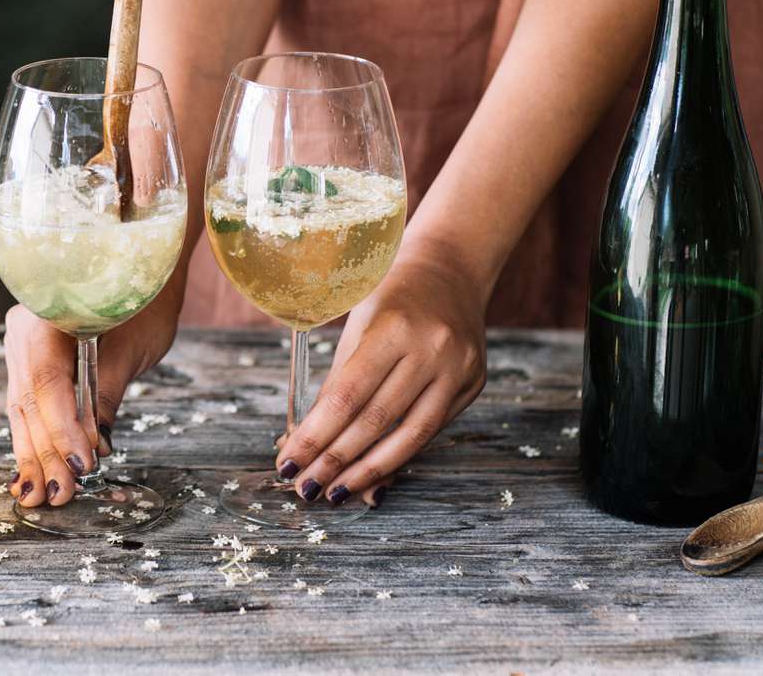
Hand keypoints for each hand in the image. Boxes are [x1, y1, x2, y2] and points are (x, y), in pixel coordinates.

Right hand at [3, 276, 183, 507]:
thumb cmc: (144, 301)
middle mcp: (22, 327)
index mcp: (45, 311)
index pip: (46, 380)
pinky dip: (34, 438)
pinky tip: (33, 472)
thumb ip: (106, 392)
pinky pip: (27, 404)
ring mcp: (20, 344)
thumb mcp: (132, 345)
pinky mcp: (28, 362)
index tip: (83, 461)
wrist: (139, 267)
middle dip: (43, 452)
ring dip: (33, 454)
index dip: (62, 426)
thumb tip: (97, 445)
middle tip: (57, 495)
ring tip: (38, 496)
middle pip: (28, 399)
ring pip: (22, 407)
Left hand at [274, 245, 487, 505]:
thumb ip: (337, 382)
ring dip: (368, 472)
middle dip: (335, 461)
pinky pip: (431, 430)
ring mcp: (459, 369)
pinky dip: (398, 455)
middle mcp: (431, 349)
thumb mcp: (355, 326)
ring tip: (336, 493)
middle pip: (376, 421)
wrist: (449, 270)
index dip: (315, 436)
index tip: (288, 463)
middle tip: (305, 488)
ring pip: (410, 437)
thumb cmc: (388, 297)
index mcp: (392, 327)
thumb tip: (308, 440)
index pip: (347, 396)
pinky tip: (372, 473)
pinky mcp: (474, 384)